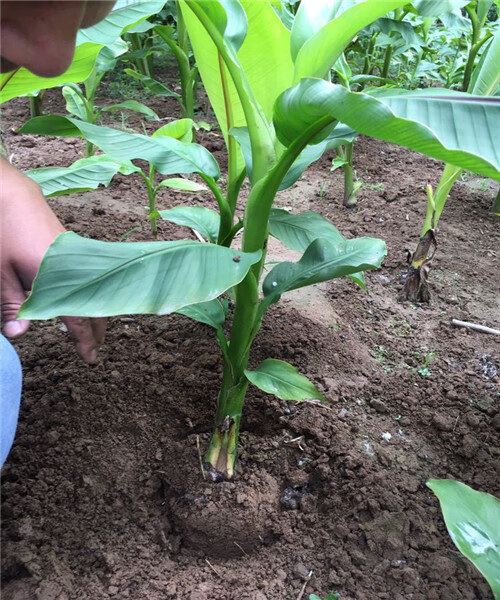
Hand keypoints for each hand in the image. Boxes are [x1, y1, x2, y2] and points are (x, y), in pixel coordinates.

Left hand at [1, 158, 105, 362]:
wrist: (10, 193)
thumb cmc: (2, 232)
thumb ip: (10, 305)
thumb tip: (19, 335)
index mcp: (57, 278)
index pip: (78, 317)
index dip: (86, 341)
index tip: (91, 359)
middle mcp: (75, 269)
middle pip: (95, 306)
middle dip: (97, 330)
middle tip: (94, 349)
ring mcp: (78, 258)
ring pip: (96, 291)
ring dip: (95, 312)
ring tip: (90, 330)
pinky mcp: (73, 249)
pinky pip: (91, 279)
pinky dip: (90, 295)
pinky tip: (81, 302)